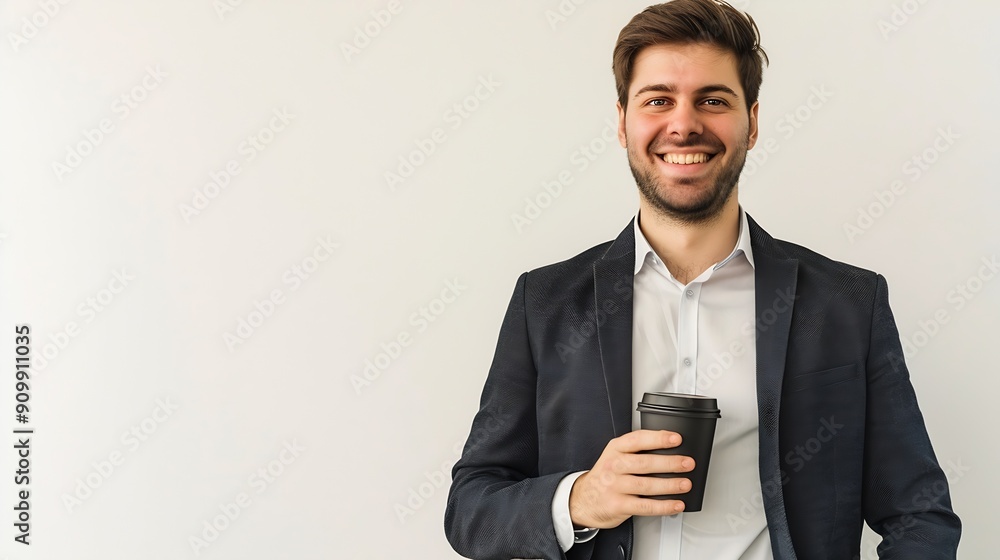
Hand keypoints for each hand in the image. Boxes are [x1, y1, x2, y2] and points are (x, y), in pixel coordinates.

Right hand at [568, 430, 693, 528]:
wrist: (583, 499)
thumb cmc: (606, 476)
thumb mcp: (615, 456)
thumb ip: (637, 451)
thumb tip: (669, 448)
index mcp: (615, 449)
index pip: (638, 440)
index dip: (658, 438)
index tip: (676, 439)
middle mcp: (614, 466)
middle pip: (645, 463)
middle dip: (670, 463)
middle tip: (687, 463)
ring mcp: (615, 486)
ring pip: (647, 485)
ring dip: (670, 485)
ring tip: (685, 484)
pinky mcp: (618, 505)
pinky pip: (645, 506)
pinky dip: (663, 506)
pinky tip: (676, 504)